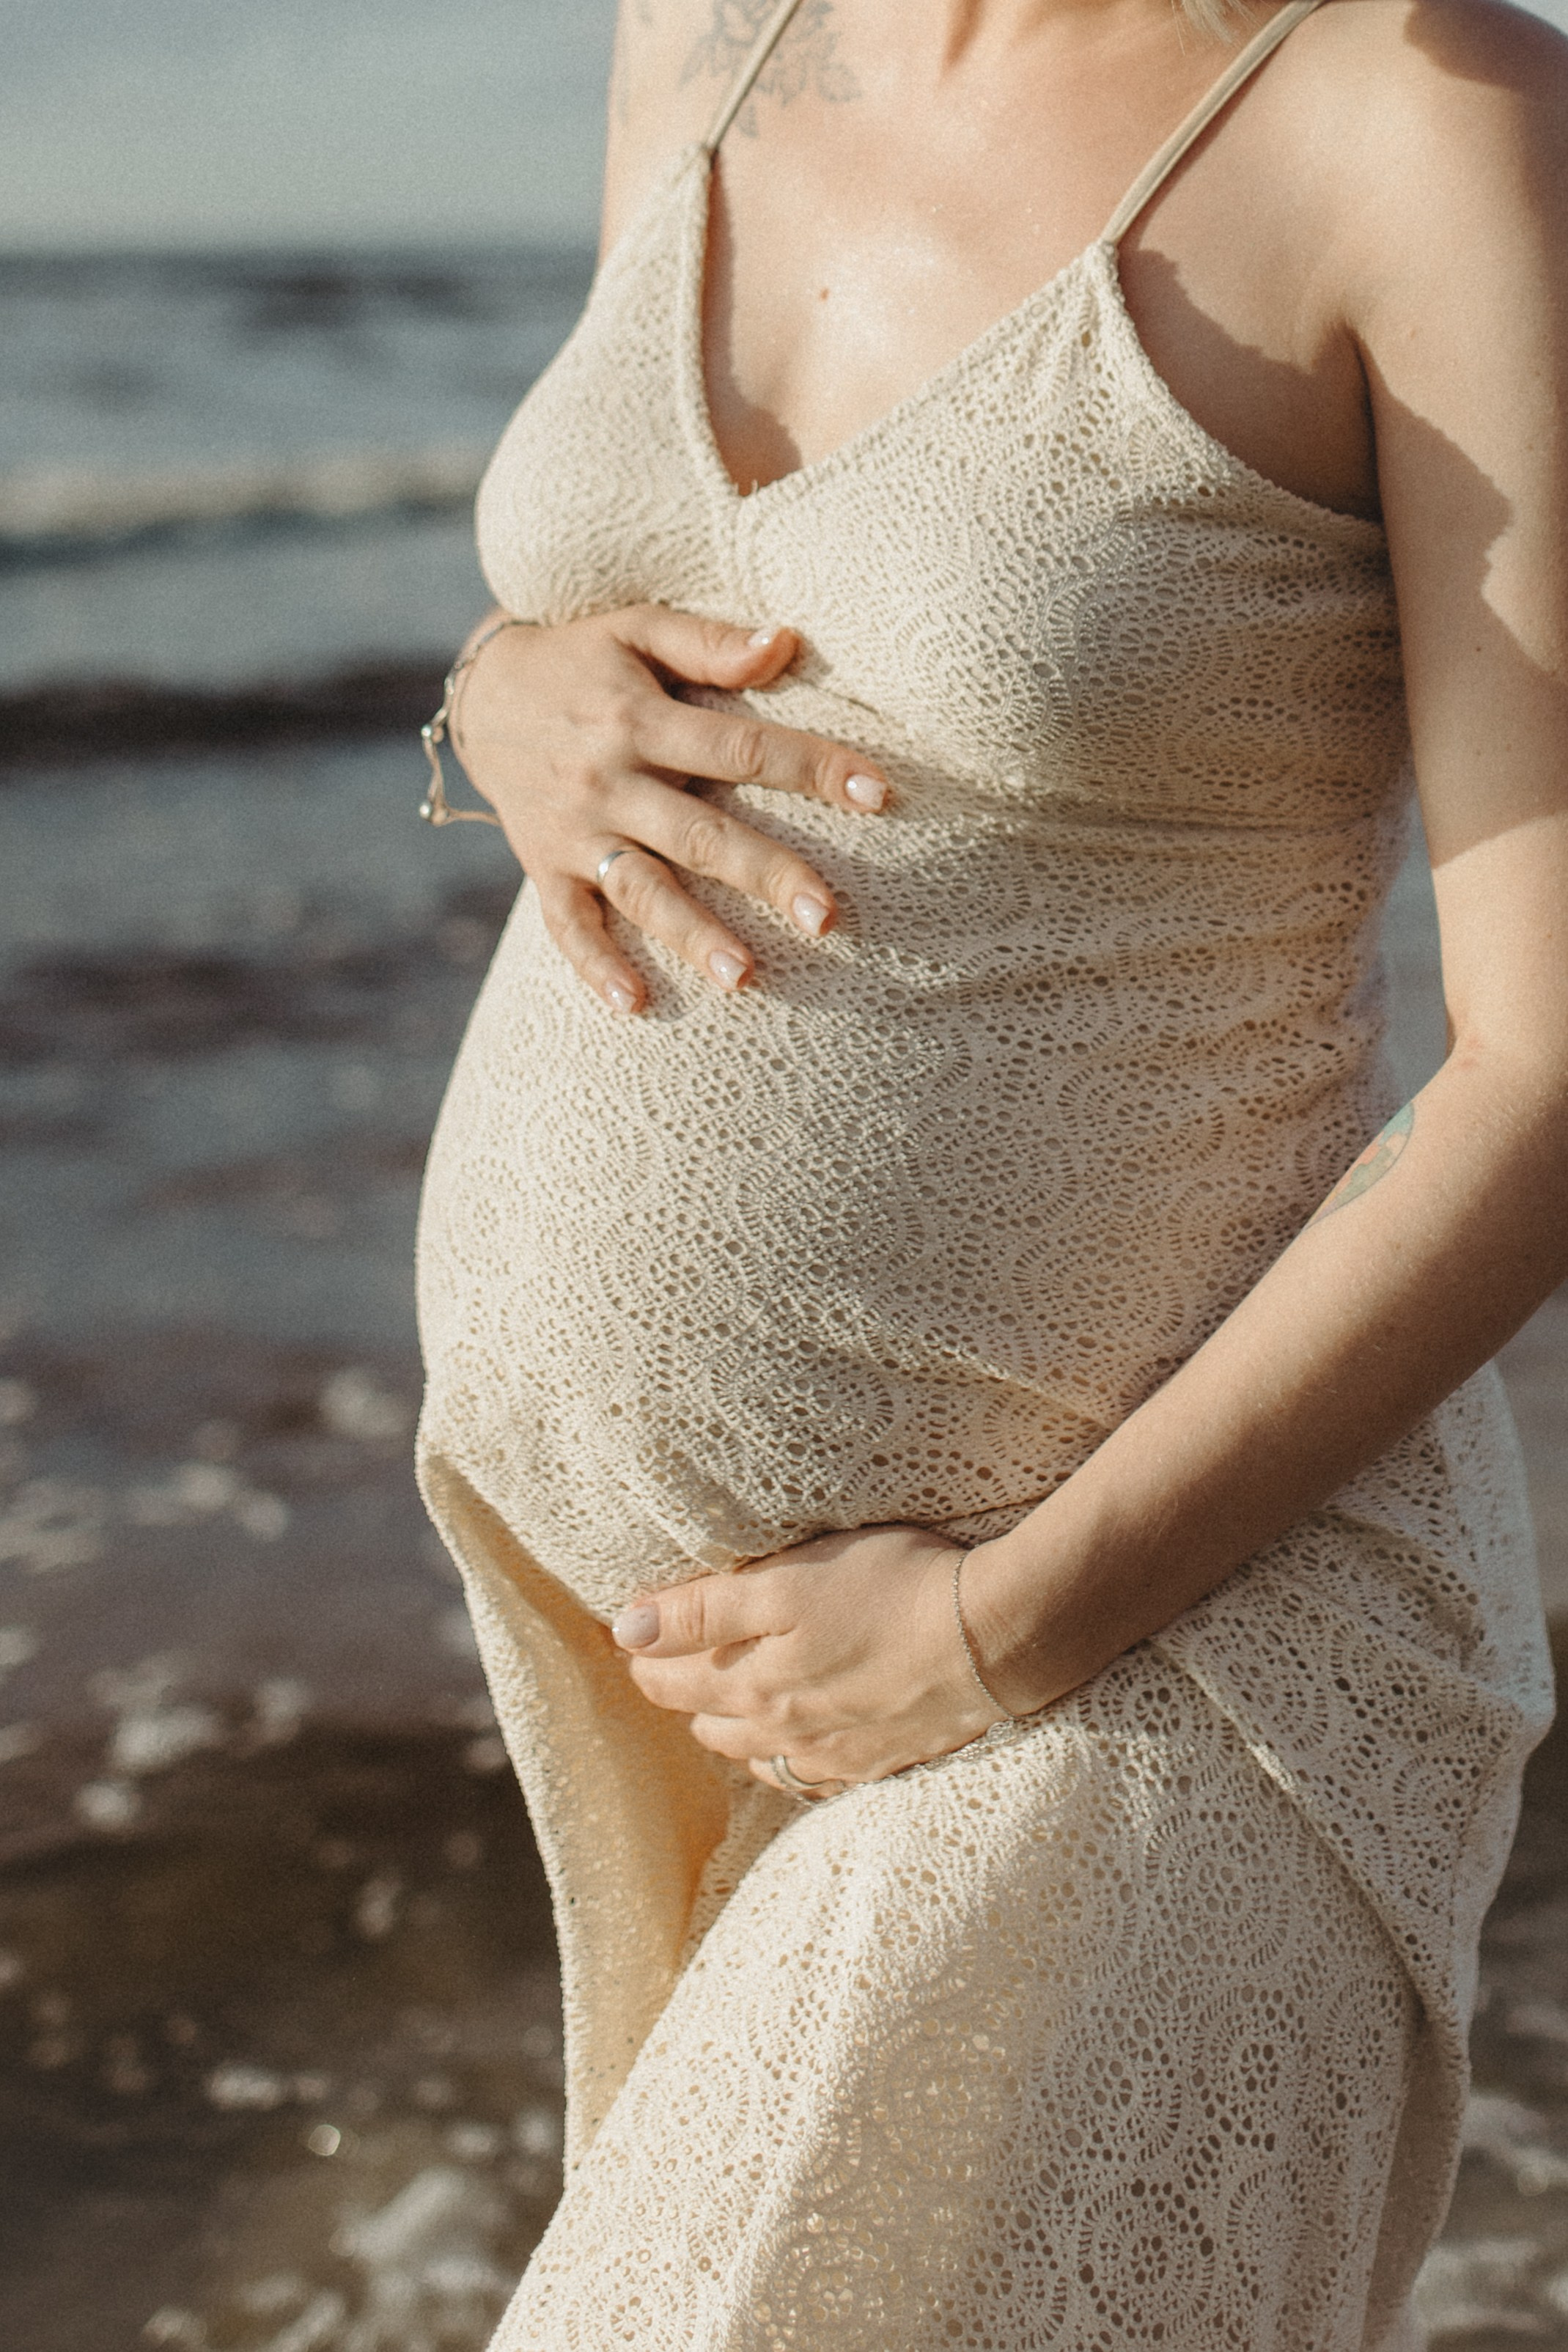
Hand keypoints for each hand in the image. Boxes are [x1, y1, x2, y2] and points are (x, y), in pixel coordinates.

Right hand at [451, 605, 889, 1014]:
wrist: (481, 696)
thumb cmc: (582, 659)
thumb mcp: (636, 629)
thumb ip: (708, 641)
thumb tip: (787, 642)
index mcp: (638, 720)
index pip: (738, 748)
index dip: (810, 768)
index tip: (878, 793)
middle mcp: (607, 782)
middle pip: (697, 834)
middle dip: (764, 875)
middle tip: (827, 916)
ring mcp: (574, 833)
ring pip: (639, 890)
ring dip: (690, 934)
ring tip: (744, 977)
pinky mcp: (545, 870)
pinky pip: (567, 925)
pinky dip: (595, 966)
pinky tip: (635, 1004)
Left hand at [610, 1525, 1008, 1794]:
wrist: (997, 1638)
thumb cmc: (891, 1591)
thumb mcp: (787, 1583)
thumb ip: (703, 1610)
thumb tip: (626, 1632)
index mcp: (752, 1687)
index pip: (669, 1682)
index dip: (647, 1656)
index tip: (636, 1634)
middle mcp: (785, 1734)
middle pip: (709, 1723)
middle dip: (684, 1694)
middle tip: (675, 1663)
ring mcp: (837, 1755)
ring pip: (758, 1755)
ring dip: (734, 1730)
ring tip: (727, 1703)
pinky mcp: (884, 1760)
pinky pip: (815, 1776)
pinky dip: (791, 1761)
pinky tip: (796, 1748)